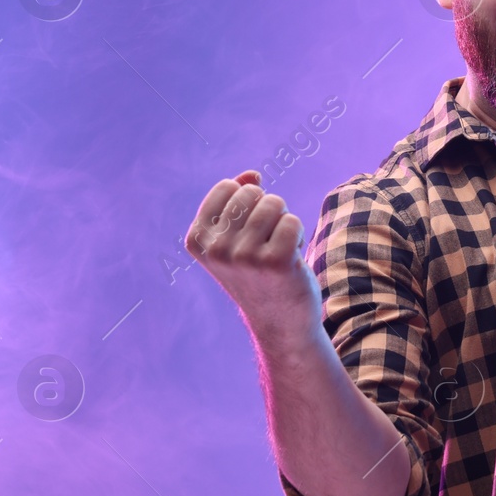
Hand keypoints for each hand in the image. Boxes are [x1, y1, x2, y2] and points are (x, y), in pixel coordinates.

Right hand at [187, 170, 320, 348]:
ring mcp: (244, 256)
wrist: (278, 321)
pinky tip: (291, 259)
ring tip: (278, 250)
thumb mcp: (235, 235)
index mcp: (197, 239)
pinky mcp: (275, 261)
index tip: (246, 234)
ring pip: (275, 203)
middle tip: (266, 243)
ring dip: (284, 223)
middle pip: (253, 193)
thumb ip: (237, 198)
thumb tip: (253, 174)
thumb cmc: (258, 272)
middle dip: (267, 211)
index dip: (248, 203)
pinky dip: (298, 234)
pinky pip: (292, 221)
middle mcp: (216, 248)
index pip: (228, 187)